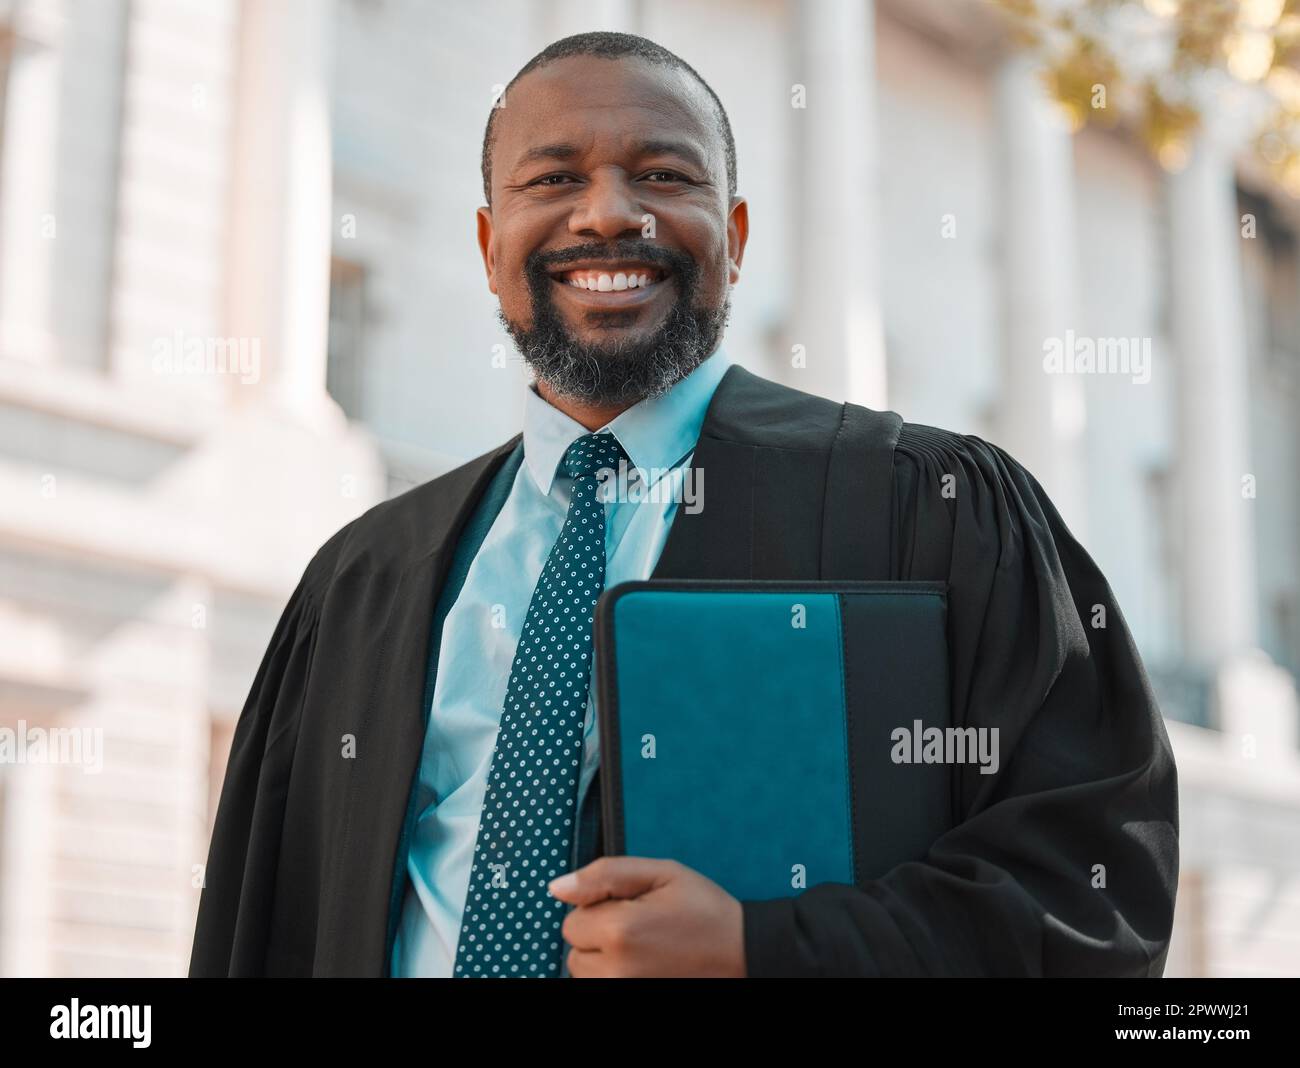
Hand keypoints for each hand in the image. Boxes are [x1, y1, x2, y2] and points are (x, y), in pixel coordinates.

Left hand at [547, 856, 745, 976]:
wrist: (743, 953)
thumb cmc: (705, 910)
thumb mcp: (660, 873)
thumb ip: (604, 874)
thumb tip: (556, 887)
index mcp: (620, 930)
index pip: (571, 919)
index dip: (598, 907)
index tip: (631, 906)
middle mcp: (616, 971)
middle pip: (574, 950)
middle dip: (597, 935)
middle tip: (640, 926)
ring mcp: (623, 993)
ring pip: (584, 974)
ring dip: (603, 960)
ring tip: (642, 948)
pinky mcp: (630, 1002)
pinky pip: (601, 987)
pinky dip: (614, 975)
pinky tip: (641, 965)